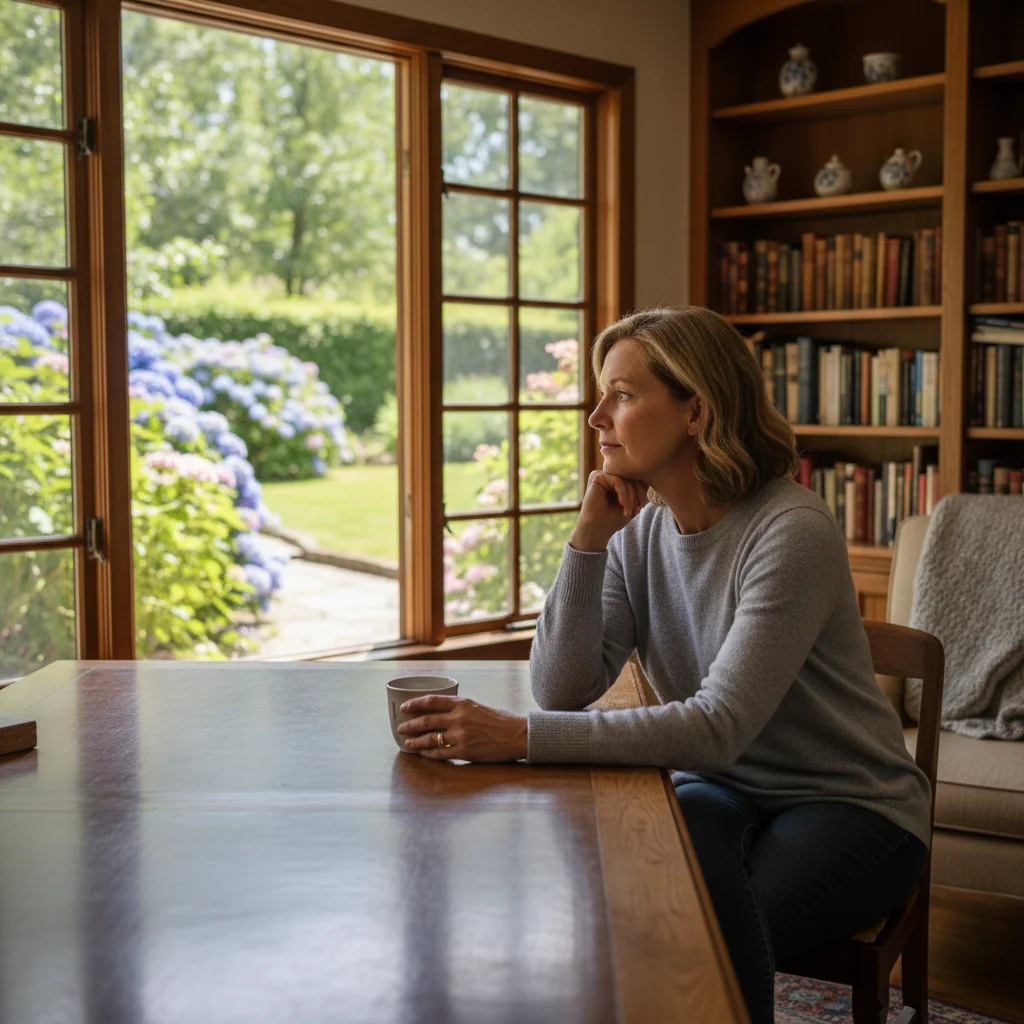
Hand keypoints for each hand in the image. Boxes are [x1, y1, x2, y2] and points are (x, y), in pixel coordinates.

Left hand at [398, 695, 527, 761]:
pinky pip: (441, 753)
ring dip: (416, 742)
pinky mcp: (465, 752)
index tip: (404, 708)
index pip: (432, 701)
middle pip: (426, 721)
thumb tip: (440, 712)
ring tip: (408, 744)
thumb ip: (459, 708)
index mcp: (462, 704)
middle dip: (410, 725)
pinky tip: (424, 754)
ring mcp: (461, 736)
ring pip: (430, 739)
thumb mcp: (478, 707)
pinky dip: (429, 754)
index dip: (414, 704)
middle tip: (401, 728)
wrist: (517, 735)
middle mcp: (459, 718)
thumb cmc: (499, 720)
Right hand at [570, 471, 647, 551]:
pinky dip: (623, 494)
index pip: (634, 479)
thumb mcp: (631, 504)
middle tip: (637, 510)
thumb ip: (639, 491)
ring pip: (626, 480)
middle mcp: (608, 476)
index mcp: (615, 481)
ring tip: (629, 511)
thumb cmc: (612, 519)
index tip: (641, 508)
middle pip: (631, 478)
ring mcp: (602, 475)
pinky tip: (622, 505)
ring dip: (631, 497)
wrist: (596, 530)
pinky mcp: (597, 477)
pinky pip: (618, 481)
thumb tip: (649, 479)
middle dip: (637, 495)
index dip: (641, 492)